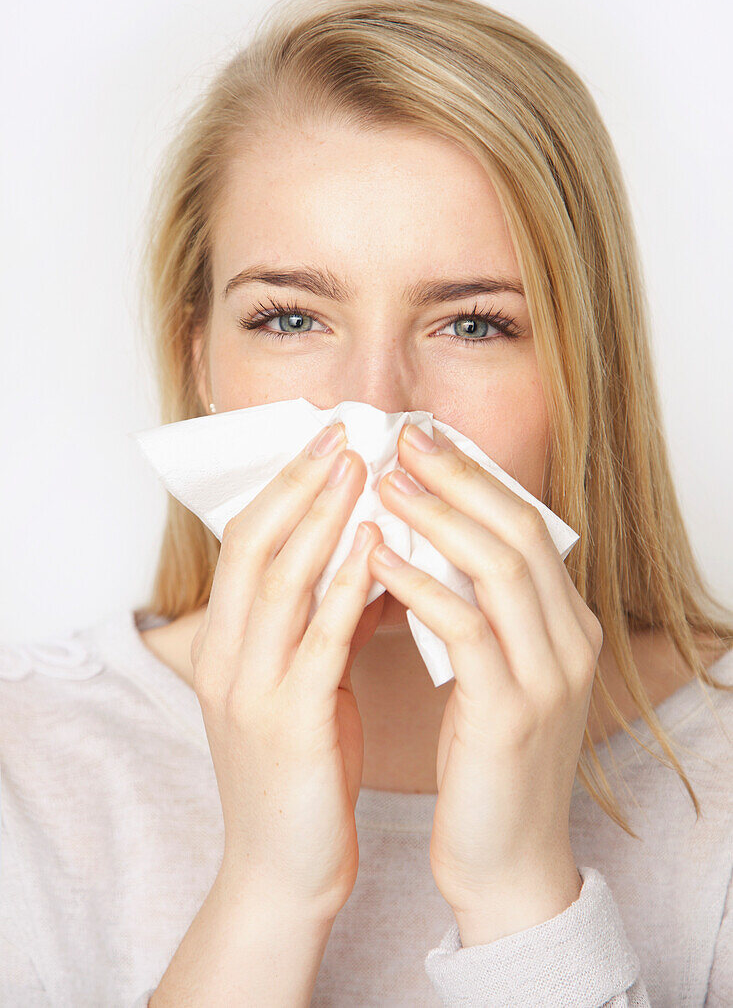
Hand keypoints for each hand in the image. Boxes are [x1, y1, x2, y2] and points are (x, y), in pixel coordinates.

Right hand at [191, 422, 385, 923]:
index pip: (245, 544)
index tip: (325, 441)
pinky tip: (379, 548)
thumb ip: (325, 623)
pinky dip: (346, 587)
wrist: (283, 871)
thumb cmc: (303, 772)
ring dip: (322, 518)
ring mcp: (250, 690)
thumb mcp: (305, 685)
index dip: (283, 487)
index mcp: (225, 645)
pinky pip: (318, 641)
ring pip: (280, 580)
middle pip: (254, 545)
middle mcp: (226, 658)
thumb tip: (373, 557)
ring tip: (362, 469)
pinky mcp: (288, 724)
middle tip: (341, 433)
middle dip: (298, 483)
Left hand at [367, 423, 601, 942]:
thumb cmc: (485, 759)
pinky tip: (378, 562)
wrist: (507, 860)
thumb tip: (427, 540)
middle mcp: (571, 641)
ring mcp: (549, 677)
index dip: (477, 476)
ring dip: (438, 518)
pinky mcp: (512, 713)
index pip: (526, 525)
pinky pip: (466, 630)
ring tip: (384, 483)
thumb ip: (478, 610)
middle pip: (519, 531)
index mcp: (568, 625)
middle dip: (460, 477)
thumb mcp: (493, 672)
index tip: (427, 439)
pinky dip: (422, 588)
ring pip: (499, 568)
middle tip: (405, 438)